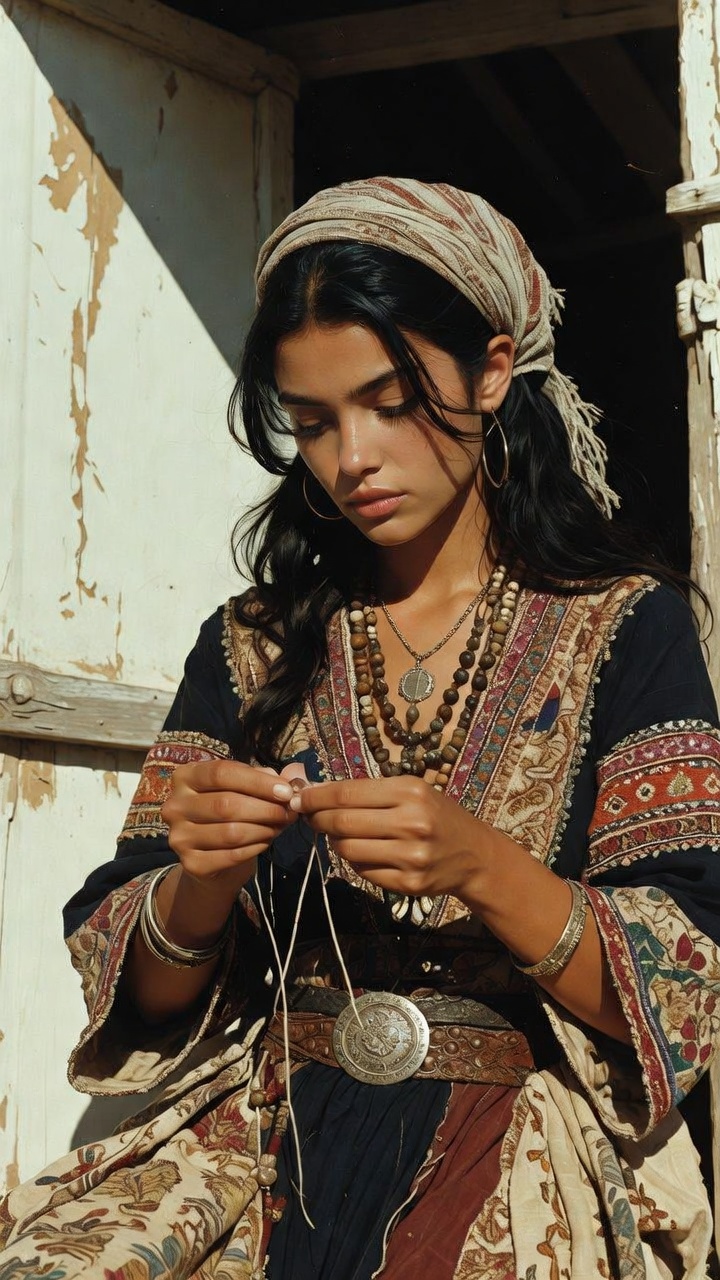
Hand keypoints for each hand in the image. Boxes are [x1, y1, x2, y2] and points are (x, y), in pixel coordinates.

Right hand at [161, 759, 303, 891]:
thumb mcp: (242, 789)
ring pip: (231, 832)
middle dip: (265, 808)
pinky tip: (266, 841)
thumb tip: (289, 779)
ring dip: (264, 829)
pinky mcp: (190, 864)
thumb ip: (263, 779)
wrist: (211, 859)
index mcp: (185, 777)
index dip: (257, 782)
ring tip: (279, 826)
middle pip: (226, 804)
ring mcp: (179, 837)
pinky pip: (232, 855)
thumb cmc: (228, 814)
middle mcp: (175, 805)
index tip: (286, 791)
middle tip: (288, 812)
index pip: (221, 773)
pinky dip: (256, 848)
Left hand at [290, 775, 483, 901]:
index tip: (299, 797)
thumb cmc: (437, 815)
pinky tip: (366, 852)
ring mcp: (410, 857)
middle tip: (311, 817)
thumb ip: (368, 792)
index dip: (316, 796)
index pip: (347, 794)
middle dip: (318, 819)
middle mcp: (411, 823)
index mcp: (410, 792)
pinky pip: (362, 872)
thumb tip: (316, 793)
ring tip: (343, 834)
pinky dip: (355, 862)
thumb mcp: (411, 792)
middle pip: (342, 823)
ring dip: (335, 842)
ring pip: (347, 850)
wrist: (474, 855)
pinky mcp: (408, 884)